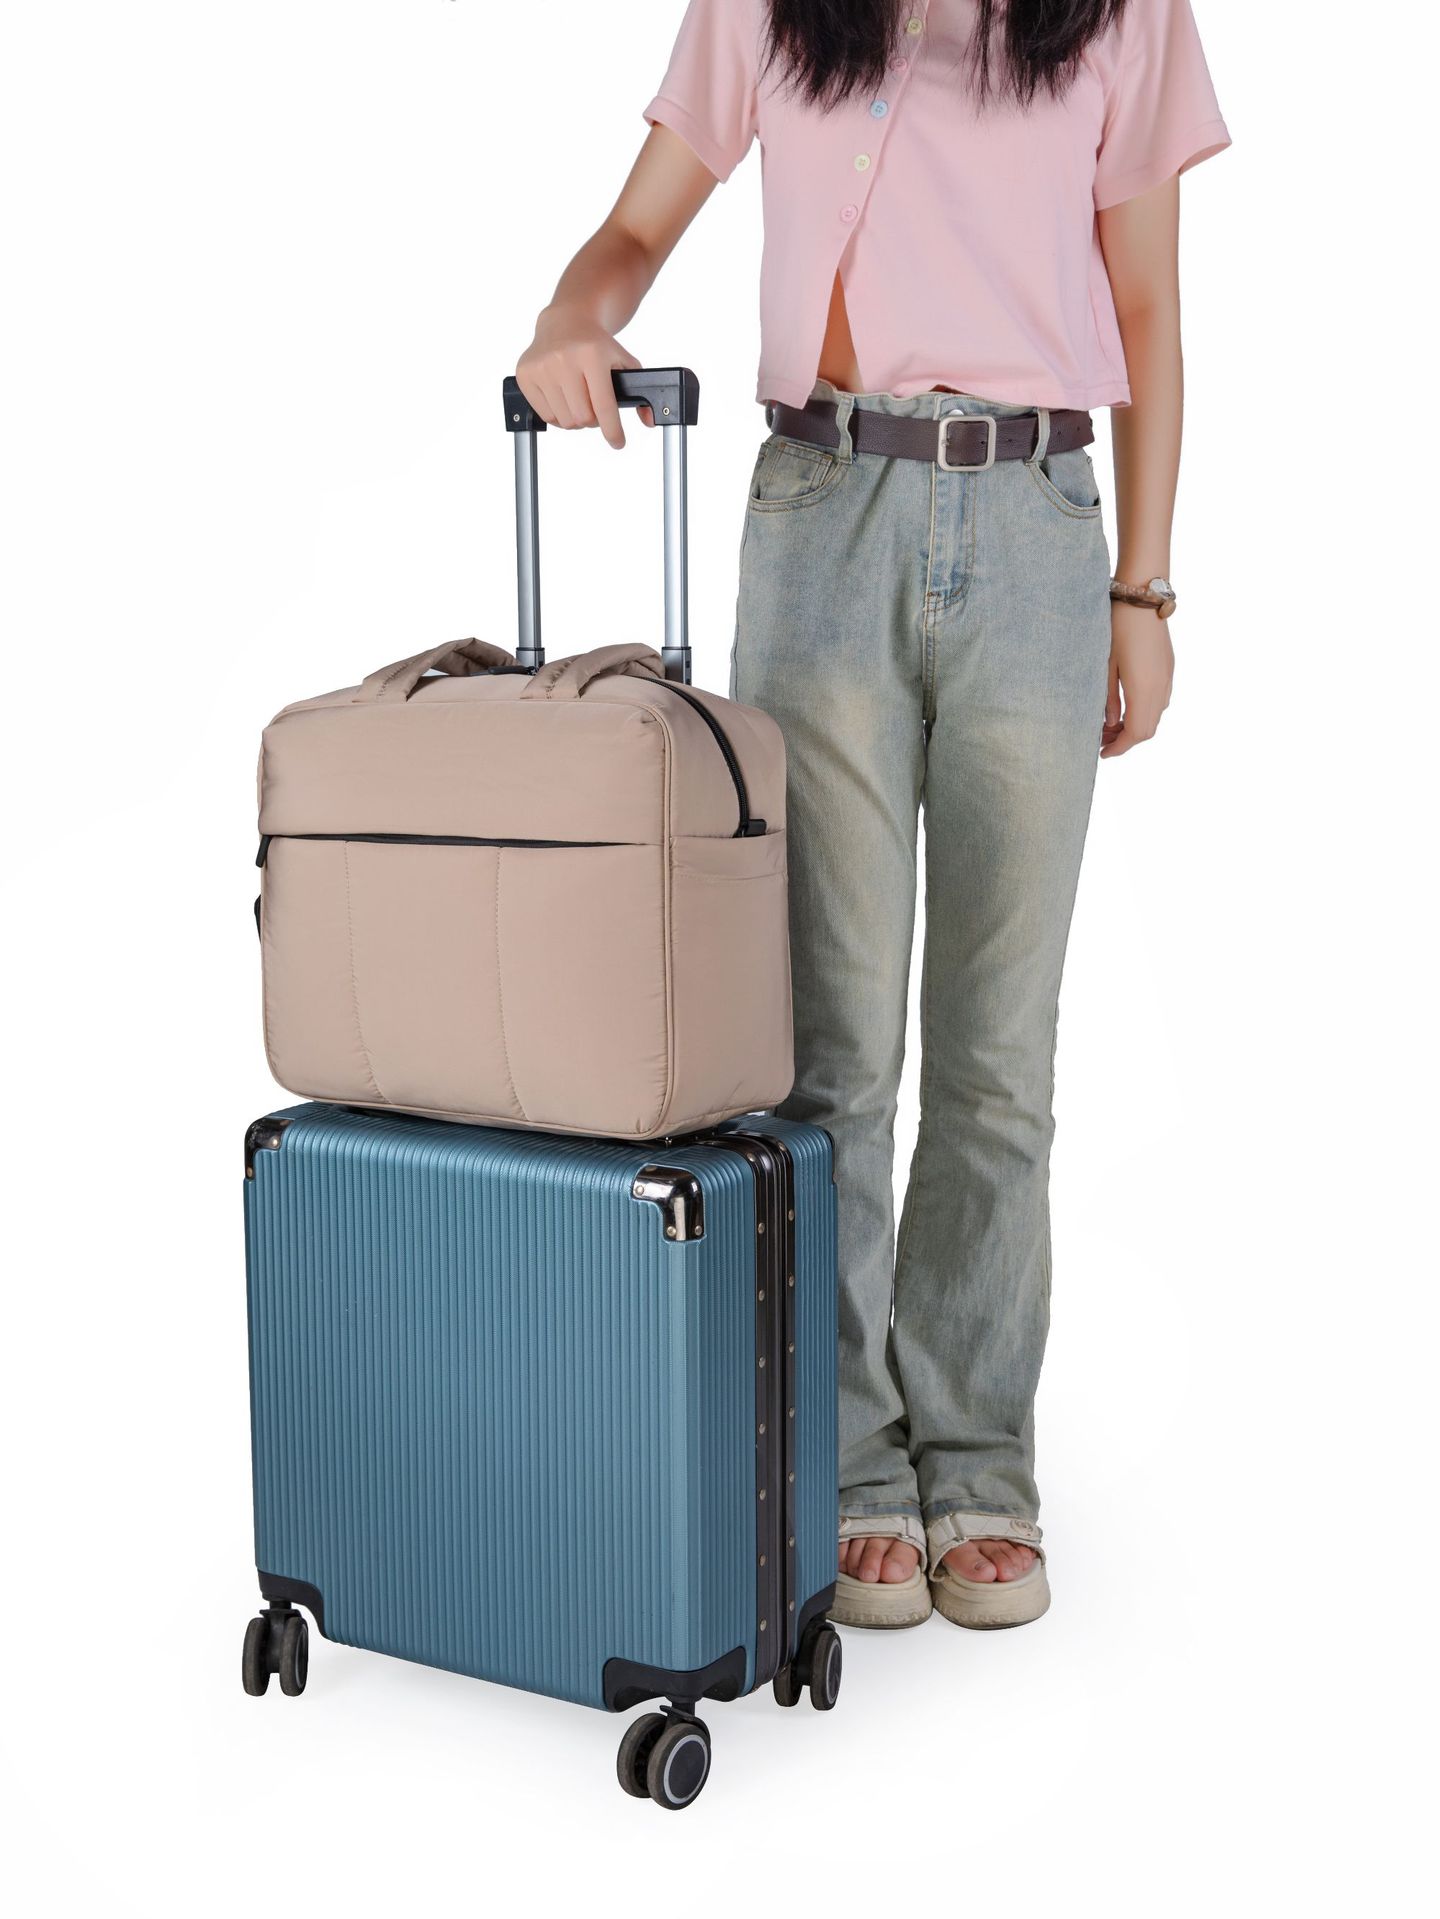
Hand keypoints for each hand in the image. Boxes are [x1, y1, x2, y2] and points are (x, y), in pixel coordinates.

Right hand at [515, 310, 651, 449]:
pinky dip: (559, 416)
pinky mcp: (526, 374)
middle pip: (584, 418)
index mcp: (591, 354)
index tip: (618, 443)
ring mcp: (542, 367)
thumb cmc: (596, 344)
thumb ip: (638, 391)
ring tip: (580, 402)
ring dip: (576, 420)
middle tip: (596, 410)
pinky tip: (564, 400)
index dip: (612, 430)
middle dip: (594, 421)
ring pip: (565, 421)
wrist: (565, 321)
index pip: (603, 405)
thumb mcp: (623, 360)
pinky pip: (546, 416)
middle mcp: (564, 359)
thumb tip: (649, 421)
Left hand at [1101, 600, 1173, 757]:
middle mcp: (1161, 687)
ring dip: (1135, 726)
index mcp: (1144, 688)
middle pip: (1148, 729)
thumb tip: (1110, 723)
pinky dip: (1143, 712)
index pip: (1136, 732)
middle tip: (1101, 740)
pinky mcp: (1168, 668)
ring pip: (1155, 716)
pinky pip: (1159, 701)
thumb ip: (1109, 698)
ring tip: (1110, 725)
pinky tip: (1125, 706)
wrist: (1143, 596)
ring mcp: (1167, 677)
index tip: (1102, 753)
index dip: (1119, 747)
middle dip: (1125, 740)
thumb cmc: (1117, 627)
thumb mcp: (1105, 665)